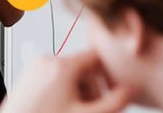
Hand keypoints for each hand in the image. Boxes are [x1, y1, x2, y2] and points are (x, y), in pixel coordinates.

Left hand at [0, 50, 134, 112]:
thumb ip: (115, 102)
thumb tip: (134, 88)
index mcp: (62, 65)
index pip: (98, 56)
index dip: (111, 73)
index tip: (117, 88)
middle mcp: (47, 60)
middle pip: (84, 69)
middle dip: (94, 90)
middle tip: (95, 110)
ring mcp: (35, 67)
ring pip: (69, 75)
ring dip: (79, 93)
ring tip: (77, 111)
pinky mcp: (28, 76)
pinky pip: (54, 79)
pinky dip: (64, 93)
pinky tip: (62, 110)